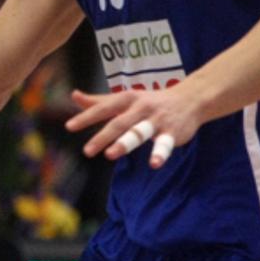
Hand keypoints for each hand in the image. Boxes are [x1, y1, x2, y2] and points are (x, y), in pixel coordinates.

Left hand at [65, 86, 202, 168]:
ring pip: (139, 132)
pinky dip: (159, 154)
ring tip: (111, 154)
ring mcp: (156, 120)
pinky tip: (153, 164)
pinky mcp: (172, 132)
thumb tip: (74, 96)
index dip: (86, 117)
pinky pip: (165, 144)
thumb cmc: (150, 101)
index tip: (69, 127)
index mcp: (126, 99)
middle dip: (103, 137)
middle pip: (118, 123)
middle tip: (87, 151)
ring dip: (125, 143)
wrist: (190, 98)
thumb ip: (99, 101)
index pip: (103, 108)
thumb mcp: (125, 98)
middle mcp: (140, 108)